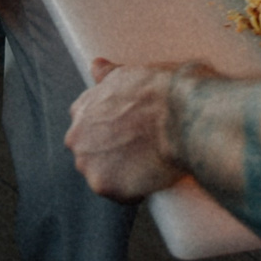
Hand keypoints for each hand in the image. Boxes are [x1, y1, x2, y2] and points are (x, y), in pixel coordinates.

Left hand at [67, 60, 188, 201]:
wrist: (183, 114)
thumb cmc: (166, 90)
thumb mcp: (132, 73)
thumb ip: (109, 75)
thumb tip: (96, 66)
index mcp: (82, 107)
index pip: (86, 126)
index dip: (110, 131)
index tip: (128, 132)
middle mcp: (77, 136)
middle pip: (91, 153)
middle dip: (112, 155)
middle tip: (142, 149)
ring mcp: (89, 163)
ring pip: (103, 176)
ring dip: (122, 174)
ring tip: (150, 163)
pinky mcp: (105, 186)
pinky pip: (121, 195)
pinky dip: (136, 191)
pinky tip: (154, 177)